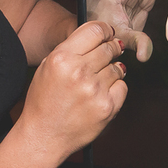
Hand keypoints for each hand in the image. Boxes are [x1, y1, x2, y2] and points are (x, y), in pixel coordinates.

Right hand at [20, 22, 127, 158]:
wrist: (44, 136)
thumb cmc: (44, 101)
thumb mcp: (47, 67)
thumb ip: (71, 49)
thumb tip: (100, 34)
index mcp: (61, 58)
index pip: (96, 30)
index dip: (106, 30)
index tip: (108, 33)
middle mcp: (79, 72)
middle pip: (109, 47)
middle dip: (111, 49)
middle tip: (108, 55)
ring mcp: (95, 90)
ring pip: (117, 67)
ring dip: (112, 71)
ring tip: (96, 81)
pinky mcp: (107, 107)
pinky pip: (122, 86)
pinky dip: (116, 88)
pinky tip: (101, 94)